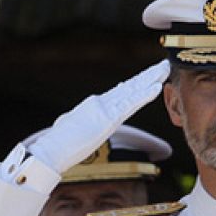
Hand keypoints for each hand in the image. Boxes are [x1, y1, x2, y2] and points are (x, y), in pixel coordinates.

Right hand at [26, 60, 171, 173]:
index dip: (135, 84)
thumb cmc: (58, 144)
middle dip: (147, 76)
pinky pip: (131, 105)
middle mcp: (101, 103)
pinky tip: (156, 87)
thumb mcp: (70, 128)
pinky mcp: (108, 118)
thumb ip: (77, 123)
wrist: (51, 149)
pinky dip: (145, 95)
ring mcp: (105, 109)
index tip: (148, 77)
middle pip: (129, 87)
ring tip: (164, 70)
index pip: (119, 93)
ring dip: (151, 80)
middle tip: (163, 66)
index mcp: (94, 106)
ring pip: (133, 91)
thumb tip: (69, 123)